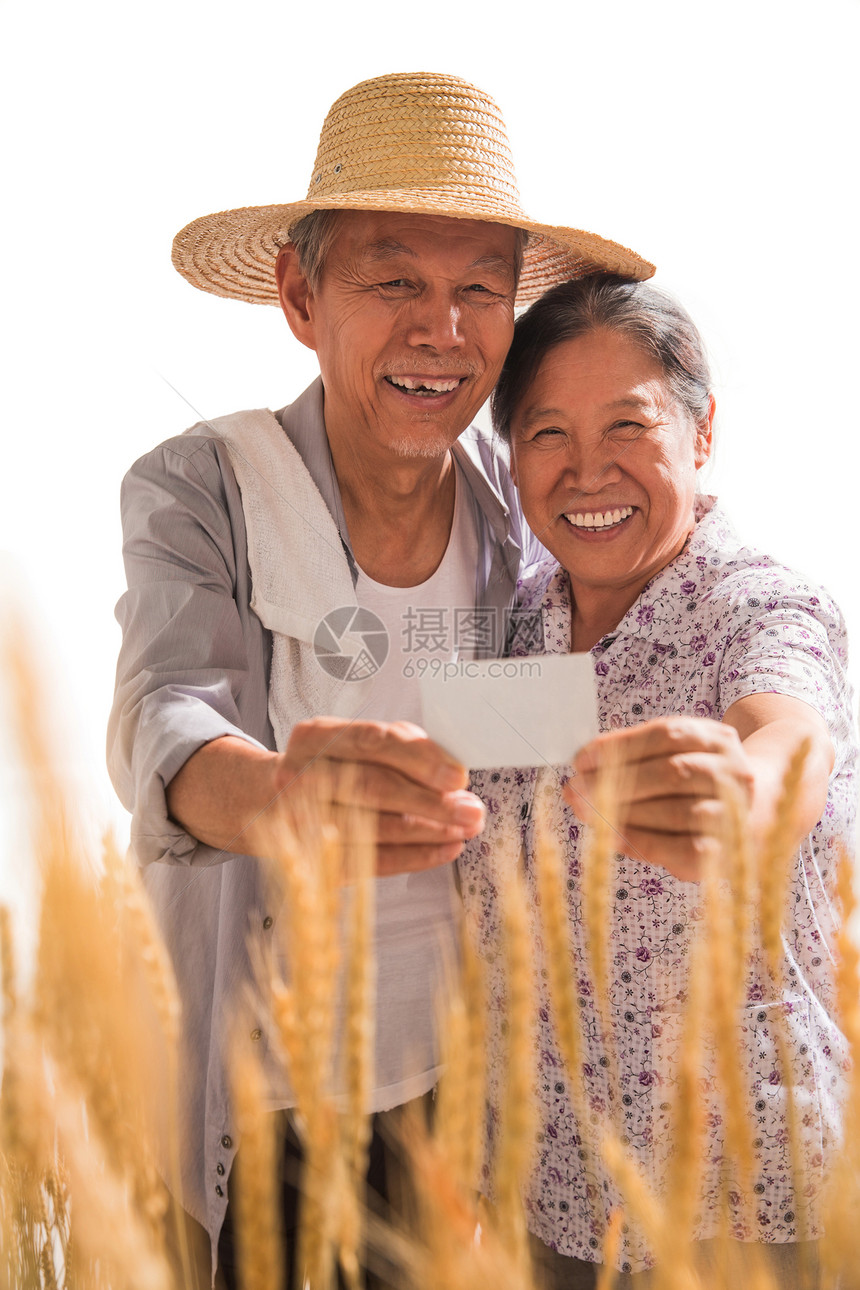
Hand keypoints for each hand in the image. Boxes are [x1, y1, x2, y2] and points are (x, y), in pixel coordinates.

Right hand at [273, 717, 484, 874]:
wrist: (271, 799)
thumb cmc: (331, 766)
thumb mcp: (358, 743)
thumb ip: (402, 748)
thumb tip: (453, 774)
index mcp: (316, 736)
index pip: (372, 741)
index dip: (419, 759)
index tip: (457, 776)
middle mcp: (300, 775)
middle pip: (371, 788)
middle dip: (430, 802)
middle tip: (470, 811)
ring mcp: (299, 819)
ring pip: (372, 828)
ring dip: (427, 832)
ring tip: (463, 830)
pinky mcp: (312, 857)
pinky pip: (370, 861)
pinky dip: (413, 857)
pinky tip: (443, 849)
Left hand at [563, 717, 754, 880]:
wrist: (757, 810)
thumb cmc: (695, 782)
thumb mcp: (673, 755)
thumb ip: (629, 761)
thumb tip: (578, 777)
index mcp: (717, 738)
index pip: (666, 734)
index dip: (619, 746)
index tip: (580, 759)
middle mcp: (734, 772)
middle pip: (672, 773)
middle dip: (615, 782)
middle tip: (577, 789)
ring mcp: (736, 814)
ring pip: (677, 812)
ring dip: (624, 813)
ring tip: (587, 812)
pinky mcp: (728, 852)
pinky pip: (681, 848)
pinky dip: (640, 841)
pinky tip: (610, 836)